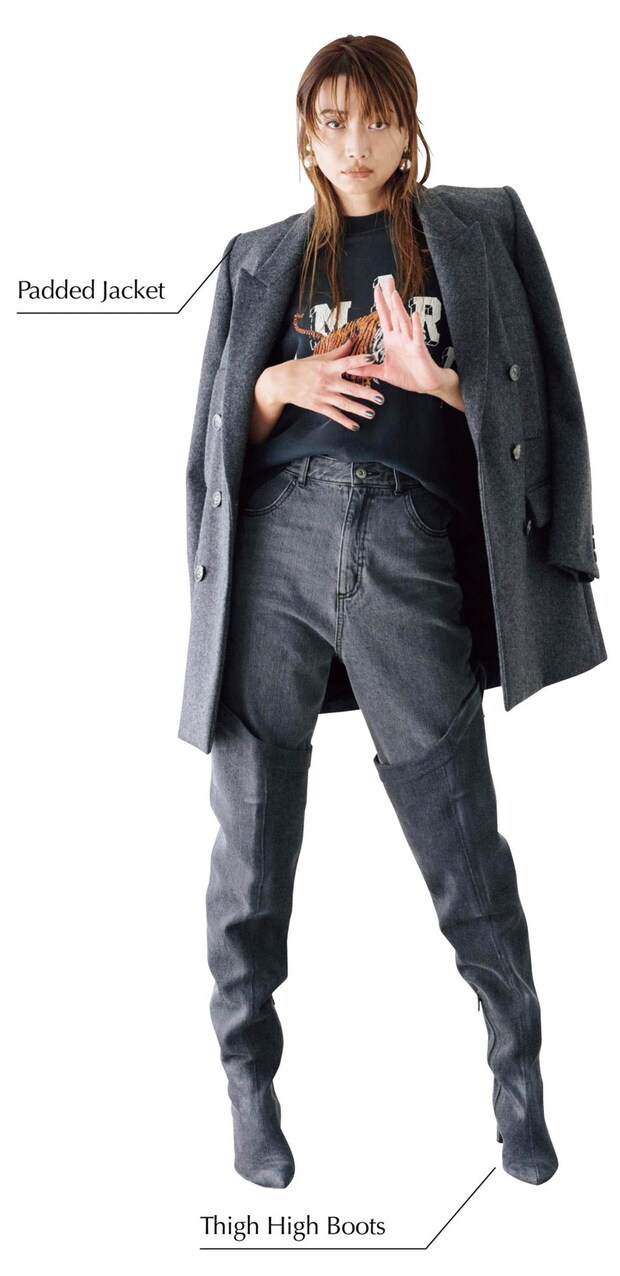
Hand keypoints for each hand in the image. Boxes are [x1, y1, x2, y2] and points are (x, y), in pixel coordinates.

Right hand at [263, 336, 384, 434]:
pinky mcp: (318, 406)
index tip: (373, 359)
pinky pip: (334, 415)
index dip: (359, 361)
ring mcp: (323, 395)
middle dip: (367, 394)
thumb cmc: (301, 368)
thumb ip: (337, 352)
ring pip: (345, 404)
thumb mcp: (318, 358)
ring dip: (359, 409)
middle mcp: (327, 382)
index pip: (346, 363)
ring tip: (372, 413)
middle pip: (350, 388)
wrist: (281, 383)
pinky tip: (355, 426)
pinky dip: (345, 422)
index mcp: (328, 367)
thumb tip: (352, 341)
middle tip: (381, 398)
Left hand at [343, 276, 445, 395]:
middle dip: (390, 297)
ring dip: (399, 308)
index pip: (385, 317)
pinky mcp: (419, 349)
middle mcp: (401, 337)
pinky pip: (417, 336)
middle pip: (394, 313)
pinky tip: (414, 314)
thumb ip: (367, 369)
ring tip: (394, 294)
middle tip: (387, 280)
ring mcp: (410, 341)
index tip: (376, 288)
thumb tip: (350, 369)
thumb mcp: (383, 373)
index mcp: (392, 340)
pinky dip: (416, 325)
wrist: (426, 385)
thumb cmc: (408, 377)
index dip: (380, 303)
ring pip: (403, 321)